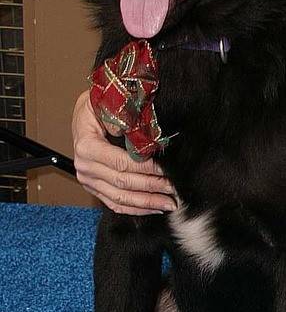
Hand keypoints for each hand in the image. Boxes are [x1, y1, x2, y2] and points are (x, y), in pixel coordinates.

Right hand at [72, 88, 176, 215]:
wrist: (86, 113)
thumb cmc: (99, 106)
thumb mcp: (107, 103)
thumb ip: (121, 117)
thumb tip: (135, 134)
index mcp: (87, 146)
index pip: (121, 162)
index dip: (146, 169)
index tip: (166, 171)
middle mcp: (85, 166)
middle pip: (123, 182)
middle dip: (152, 187)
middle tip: (174, 188)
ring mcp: (88, 179)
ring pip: (120, 198)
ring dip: (147, 202)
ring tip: (169, 203)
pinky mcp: (94, 187)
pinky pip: (114, 203)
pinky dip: (135, 209)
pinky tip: (153, 208)